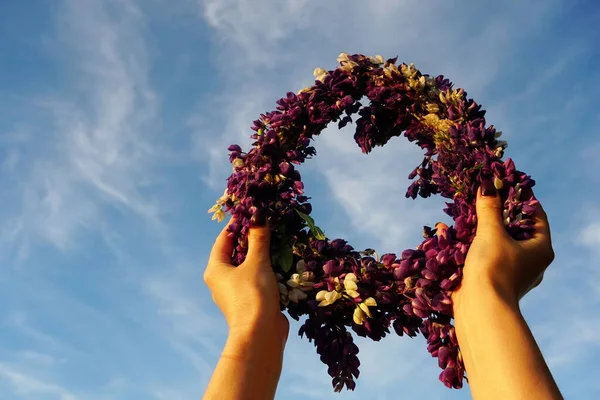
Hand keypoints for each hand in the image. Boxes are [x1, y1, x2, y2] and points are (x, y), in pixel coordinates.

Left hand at [204, 219, 288, 339]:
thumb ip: (258, 238)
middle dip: (252, 238)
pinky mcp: (249, 300)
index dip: (238, 224)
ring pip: (247, 265)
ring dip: (261, 253)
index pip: (224, 239)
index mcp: (215, 268)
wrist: (260, 335)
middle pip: (235, 251)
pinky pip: (256, 278)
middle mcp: (221, 279)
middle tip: (268, 223)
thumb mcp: (257, 263)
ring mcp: (235, 291)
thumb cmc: (253, 295)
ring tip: (277, 239)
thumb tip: (258, 214)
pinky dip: (266, 268)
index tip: (252, 211)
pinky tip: (281, 261)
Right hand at [453, 183, 554, 307]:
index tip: (506, 182)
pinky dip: (466, 243)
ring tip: (463, 210)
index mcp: (540, 248)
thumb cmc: (493, 268)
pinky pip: (480, 254)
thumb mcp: (491, 233)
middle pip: (515, 228)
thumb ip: (489, 208)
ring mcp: (510, 271)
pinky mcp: (490, 279)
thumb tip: (487, 185)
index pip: (536, 215)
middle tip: (482, 195)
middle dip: (495, 212)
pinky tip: (447, 231)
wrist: (480, 309)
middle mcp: (529, 260)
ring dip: (478, 227)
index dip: (521, 196)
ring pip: (495, 242)